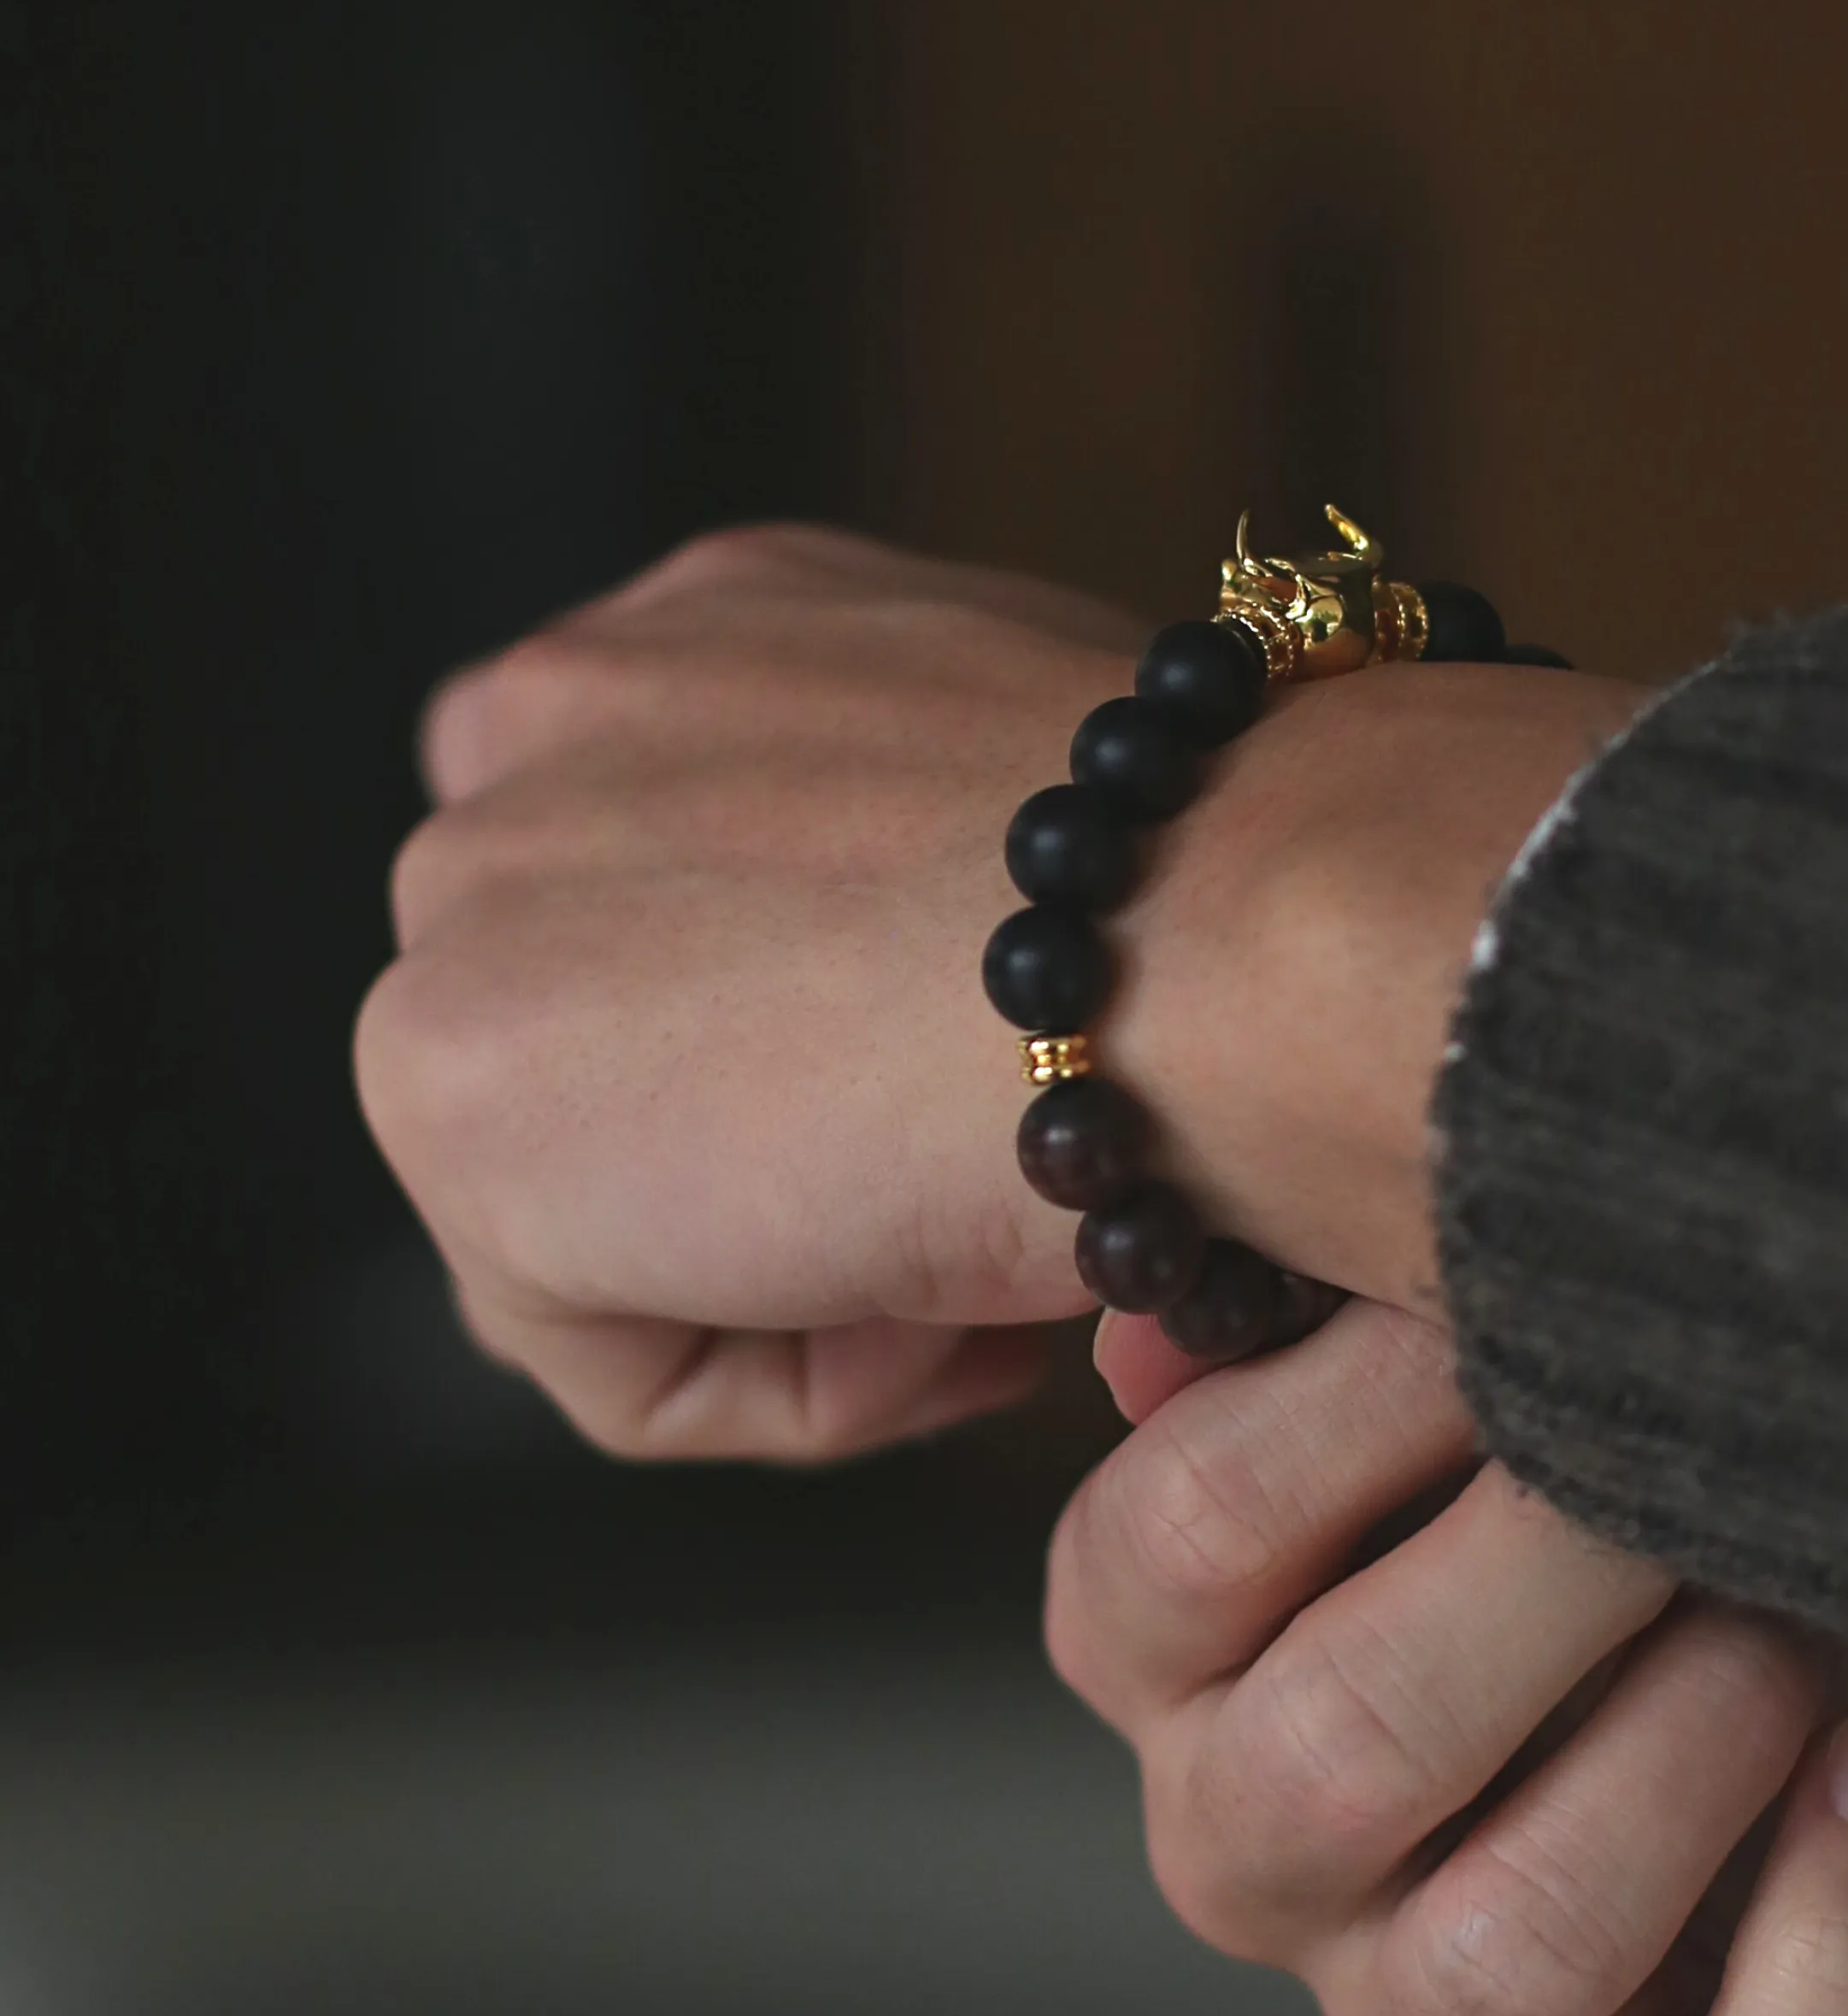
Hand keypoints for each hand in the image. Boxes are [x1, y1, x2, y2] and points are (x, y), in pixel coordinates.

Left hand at [357, 522, 1639, 1458]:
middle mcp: (561, 717)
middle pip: (618, 1067)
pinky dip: (790, 1384)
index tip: (980, 1104)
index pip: (660, 891)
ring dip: (806, 1288)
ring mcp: (473, 886)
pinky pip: (609, 1354)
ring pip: (613, 1220)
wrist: (1232, 935)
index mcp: (718, 631)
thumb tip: (907, 1028)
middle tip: (996, 1193)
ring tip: (985, 1249)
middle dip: (799, 1175)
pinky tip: (940, 1300)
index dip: (819, 1054)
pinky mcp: (444, 1079)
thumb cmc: (1233, 899)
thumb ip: (918, 875)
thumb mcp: (1057, 827)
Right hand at [1049, 1301, 1847, 2015]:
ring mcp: (1410, 2014)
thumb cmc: (1551, 1479)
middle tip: (1685, 1461)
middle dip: (1557, 1571)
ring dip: (1697, 1748)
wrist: (1732, 1650)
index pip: (1189, 1533)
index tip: (1519, 1285)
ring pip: (1519, 1948)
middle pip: (1343, 1747)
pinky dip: (1842, 1949)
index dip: (1371, 1396)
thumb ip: (1302, 1322)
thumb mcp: (1423, 1378)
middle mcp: (1244, 1849)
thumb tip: (1196, 1302)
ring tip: (1785, 1622)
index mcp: (1154, 1652)